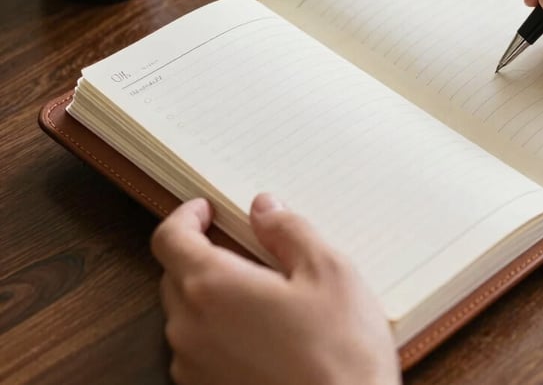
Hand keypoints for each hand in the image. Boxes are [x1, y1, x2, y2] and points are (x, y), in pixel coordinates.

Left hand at [151, 194, 400, 384]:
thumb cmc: (341, 353)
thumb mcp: (329, 272)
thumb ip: (289, 231)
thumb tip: (263, 207)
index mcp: (212, 288)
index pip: (170, 238)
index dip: (185, 216)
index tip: (206, 209)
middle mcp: (190, 328)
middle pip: (176, 275)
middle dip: (203, 254)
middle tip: (246, 248)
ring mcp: (194, 367)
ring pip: (188, 315)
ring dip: (213, 296)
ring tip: (264, 297)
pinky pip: (201, 349)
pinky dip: (220, 331)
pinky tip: (265, 335)